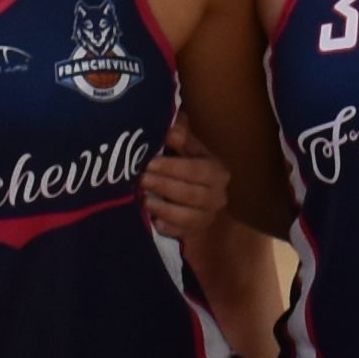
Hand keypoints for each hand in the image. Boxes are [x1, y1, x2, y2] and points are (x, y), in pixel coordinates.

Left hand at [141, 120, 231, 240]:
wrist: (204, 199)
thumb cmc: (192, 168)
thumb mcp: (191, 151)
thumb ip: (181, 138)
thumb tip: (170, 125)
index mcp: (217, 172)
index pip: (197, 170)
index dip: (173, 167)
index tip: (150, 163)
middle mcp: (217, 196)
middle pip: (191, 193)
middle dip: (163, 186)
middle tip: (141, 179)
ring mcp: (206, 217)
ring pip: (186, 216)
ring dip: (162, 207)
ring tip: (143, 199)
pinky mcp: (194, 233)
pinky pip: (179, 232)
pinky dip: (165, 226)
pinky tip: (152, 219)